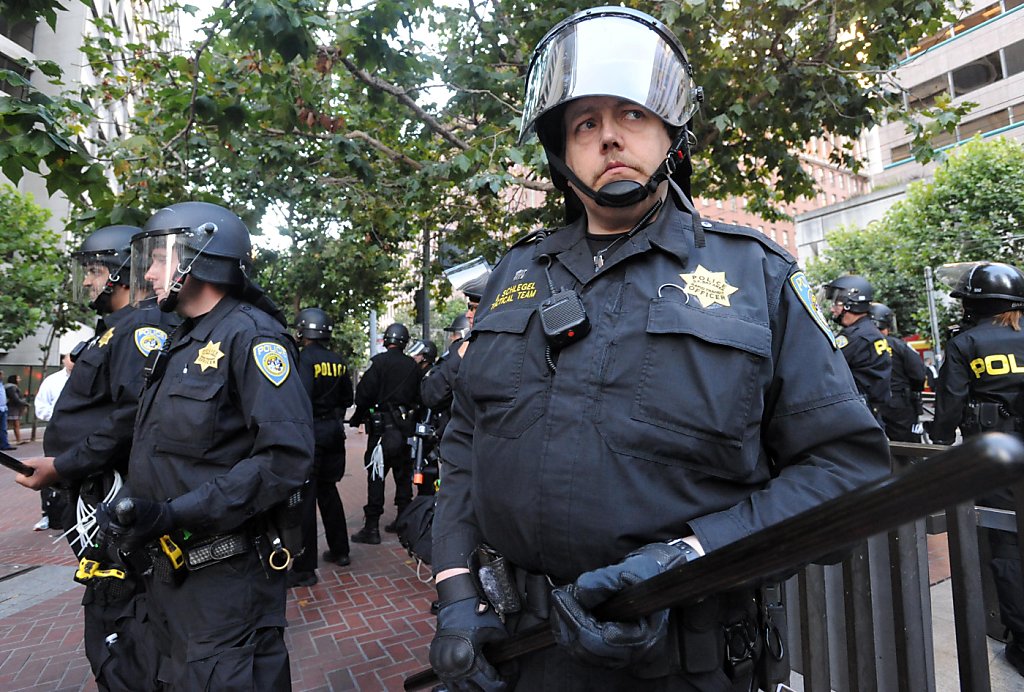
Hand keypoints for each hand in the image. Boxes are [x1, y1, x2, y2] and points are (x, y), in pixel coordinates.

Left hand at [15, 457, 58, 489]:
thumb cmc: (51, 466)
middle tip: (36, 467)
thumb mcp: (34, 462)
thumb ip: (24, 464)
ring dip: (34, 474)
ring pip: (31, 480)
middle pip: (24, 480)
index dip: (22, 471)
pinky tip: (45, 470)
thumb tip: (21, 466)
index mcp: (32, 483)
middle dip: (28, 473)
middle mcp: (36, 487)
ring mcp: (41, 487)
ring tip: (41, 468)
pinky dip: (39, 475)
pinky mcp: (46, 484)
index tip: (27, 467)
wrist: (64, 467)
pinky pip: (37, 480)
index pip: (18, 479)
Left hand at [96, 498, 174, 552]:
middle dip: (105, 519)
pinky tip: (120, 520)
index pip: (105, 527)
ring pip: (111, 535)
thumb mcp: (136, 504)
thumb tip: (106, 508)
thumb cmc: (155, 513)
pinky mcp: (131, 545)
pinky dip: (116, 528)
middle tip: (105, 509)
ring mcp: (128, 546)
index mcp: (126, 537)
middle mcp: (126, 545)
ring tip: (114, 513)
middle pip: (106, 532)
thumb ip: (118, 506)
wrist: (168, 519)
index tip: (100, 506)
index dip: (101, 515)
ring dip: (110, 523)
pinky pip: (117, 537)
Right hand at [429, 573, 508, 690]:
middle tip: (500, 684)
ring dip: (475, 690)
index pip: (490, 682)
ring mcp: (443, 667)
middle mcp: (453, 666)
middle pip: (476, 691)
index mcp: (468, 658)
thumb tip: (510, 667)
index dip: (503, 681)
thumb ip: (503, 651)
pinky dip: (461, 687)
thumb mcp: (495, 632)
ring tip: (486, 685)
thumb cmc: (474, 614)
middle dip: (490, 689)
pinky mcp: (437, 665)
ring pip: (462, 691)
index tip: (508, 678)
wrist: (454, 603)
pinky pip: (450, 684)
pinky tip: (471, 685)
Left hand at [549, 541, 694, 669]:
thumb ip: (605, 580)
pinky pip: (579, 650)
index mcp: (641, 636)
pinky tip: (568, 611)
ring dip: (565, 627)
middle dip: (567, 622)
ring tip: (565, 601)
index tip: (561, 595)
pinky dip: (567, 631)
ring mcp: (618, 656)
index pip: (598, 640)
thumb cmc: (646, 575)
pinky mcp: (606, 652)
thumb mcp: (630, 570)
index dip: (575, 618)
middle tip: (560, 596)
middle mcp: (630, 653)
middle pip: (585, 650)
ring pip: (579, 652)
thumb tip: (580, 591)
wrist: (653, 580)